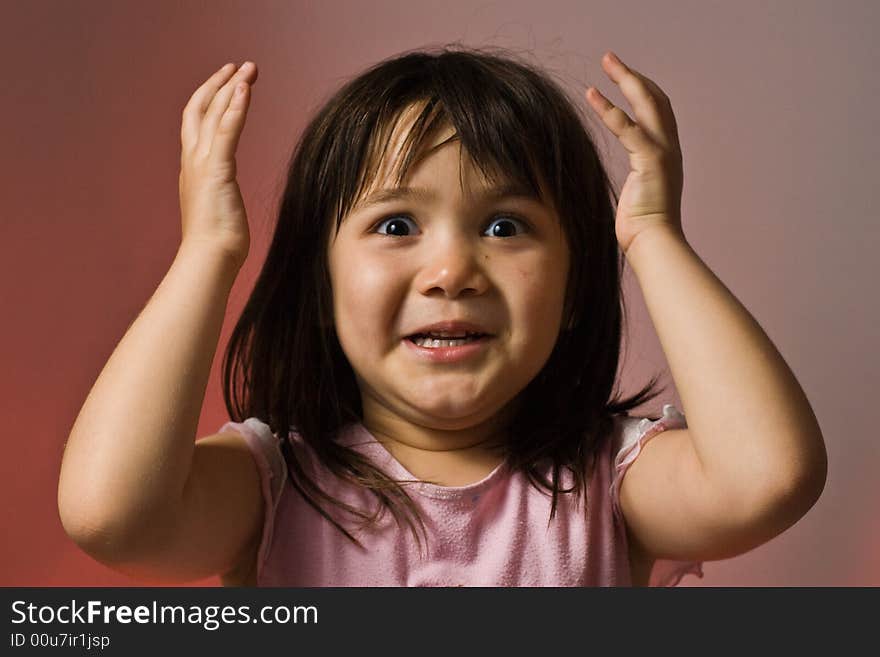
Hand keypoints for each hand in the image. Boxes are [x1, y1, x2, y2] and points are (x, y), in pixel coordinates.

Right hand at [178, 61, 258, 265]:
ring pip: (214, 113)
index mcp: (193, 170)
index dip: (210, 101)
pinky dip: (235, 107)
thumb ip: (219, 197)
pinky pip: (227, 131)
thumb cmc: (217, 245)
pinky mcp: (217, 170)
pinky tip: (245, 89)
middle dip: (219, 85)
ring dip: (232, 87)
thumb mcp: (218, 211)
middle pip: (201, 110)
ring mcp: (202, 164)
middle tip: (238, 66)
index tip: (228, 85)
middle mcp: (193, 161)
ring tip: (249, 68)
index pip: (198, 125)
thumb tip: (224, 203)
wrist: (209, 259)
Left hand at [585, 51, 683, 253]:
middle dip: (633, 76)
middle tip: (611, 59)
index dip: (643, 92)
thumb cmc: (642, 230)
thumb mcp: (638, 198)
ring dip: (625, 79)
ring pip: (646, 103)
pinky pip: (628, 127)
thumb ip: (636, 182)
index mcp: (666, 157)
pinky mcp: (651, 160)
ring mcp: (663, 153)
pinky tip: (592, 94)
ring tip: (606, 62)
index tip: (625, 78)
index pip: (659, 114)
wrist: (655, 245)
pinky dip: (609, 109)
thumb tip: (626, 188)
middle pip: (656, 99)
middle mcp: (670, 149)